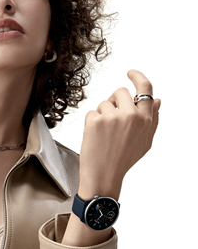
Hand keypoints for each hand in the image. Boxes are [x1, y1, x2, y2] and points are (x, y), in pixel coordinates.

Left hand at [78, 70, 160, 199]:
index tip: (130, 73)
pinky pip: (92, 112)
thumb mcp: (145, 142)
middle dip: (114, 101)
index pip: (145, 88)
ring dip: (102, 114)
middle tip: (111, 119)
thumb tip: (157, 100)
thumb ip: (153, 120)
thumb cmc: (123, 160)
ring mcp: (112, 117)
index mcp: (145, 120)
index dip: (138, 76)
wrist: (104, 176)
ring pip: (104, 103)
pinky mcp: (95, 121)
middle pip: (120, 92)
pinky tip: (95, 137)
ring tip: (104, 134)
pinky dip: (91, 123)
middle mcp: (131, 116)